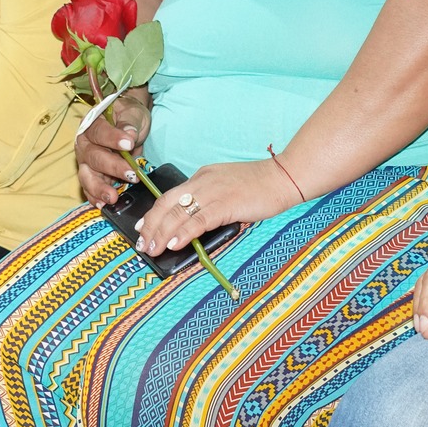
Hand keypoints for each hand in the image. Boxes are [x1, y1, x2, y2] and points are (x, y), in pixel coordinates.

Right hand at [77, 86, 151, 206]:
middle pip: (93, 157)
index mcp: (92, 123)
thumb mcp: (133, 113)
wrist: (129, 122)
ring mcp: (86, 161)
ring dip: (99, 188)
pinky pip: (89, 188)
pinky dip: (95, 198)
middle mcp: (84, 143)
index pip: (99, 131)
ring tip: (112, 198)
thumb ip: (130, 122)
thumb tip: (129, 134)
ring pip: (87, 176)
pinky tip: (102, 205)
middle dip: (112, 167)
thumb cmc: (129, 116)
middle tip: (131, 174)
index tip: (129, 144)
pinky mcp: (91, 175)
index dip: (112, 138)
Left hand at [134, 157, 295, 255]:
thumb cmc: (260, 187)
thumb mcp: (228, 189)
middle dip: (151, 225)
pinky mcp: (225, 204)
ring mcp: (213, 192)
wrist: (283, 177)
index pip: (169, 196)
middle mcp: (202, 182)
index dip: (153, 213)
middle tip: (143, 244)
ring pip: (178, 213)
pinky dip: (183, 233)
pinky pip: (198, 220)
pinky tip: (174, 244)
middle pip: (166, 204)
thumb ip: (211, 204)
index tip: (143, 227)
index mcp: (202, 177)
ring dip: (162, 233)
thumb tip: (194, 230)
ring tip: (153, 249)